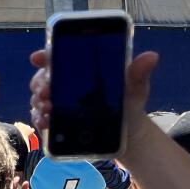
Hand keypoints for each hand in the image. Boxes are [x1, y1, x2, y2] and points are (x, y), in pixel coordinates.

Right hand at [29, 49, 159, 156]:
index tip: (37, 58)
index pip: (56, 57)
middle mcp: (64, 83)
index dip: (44, 55)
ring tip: (47, 110)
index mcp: (79, 70)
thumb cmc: (128, 103)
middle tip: (46, 92)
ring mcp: (58, 102)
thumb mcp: (135, 87)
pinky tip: (45, 123)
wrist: (128, 133)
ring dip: (38, 102)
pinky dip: (40, 119)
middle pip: (42, 78)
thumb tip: (152, 56)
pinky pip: (41, 117)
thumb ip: (138, 73)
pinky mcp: (57, 120)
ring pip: (39, 97)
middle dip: (40, 84)